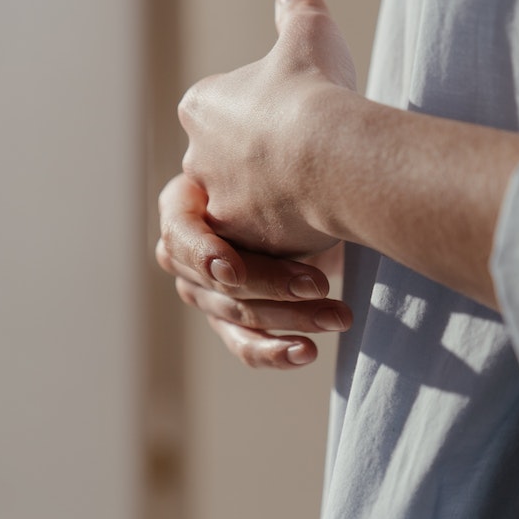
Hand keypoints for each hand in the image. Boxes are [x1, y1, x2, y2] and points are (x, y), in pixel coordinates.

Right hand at [156, 173, 352, 368]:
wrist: (304, 195)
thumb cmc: (283, 169)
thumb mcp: (273, 166)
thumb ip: (263, 179)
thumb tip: (276, 184)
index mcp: (181, 206)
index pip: (180, 236)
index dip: (204, 257)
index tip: (234, 272)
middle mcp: (183, 253)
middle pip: (221, 283)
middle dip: (274, 287)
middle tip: (319, 285)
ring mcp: (203, 291)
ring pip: (241, 316)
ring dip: (293, 319)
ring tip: (338, 316)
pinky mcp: (229, 320)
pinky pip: (246, 345)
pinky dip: (277, 351)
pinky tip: (307, 351)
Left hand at [177, 0, 356, 257]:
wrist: (331, 154)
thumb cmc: (317, 90)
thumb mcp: (311, 35)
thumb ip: (299, 10)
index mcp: (201, 105)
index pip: (223, 112)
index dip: (264, 115)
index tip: (296, 117)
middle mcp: (195, 156)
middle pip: (228, 162)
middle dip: (263, 164)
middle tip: (309, 162)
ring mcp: (215, 202)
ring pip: (243, 206)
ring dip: (272, 204)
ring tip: (314, 198)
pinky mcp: (237, 243)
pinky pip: (257, 244)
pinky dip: (283, 238)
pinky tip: (315, 226)